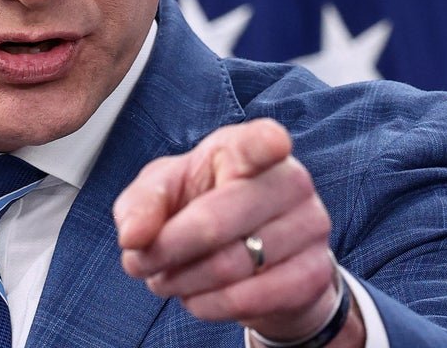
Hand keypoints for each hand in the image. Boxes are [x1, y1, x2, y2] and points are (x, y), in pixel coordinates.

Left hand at [114, 119, 354, 342]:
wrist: (257, 258)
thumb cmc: (203, 207)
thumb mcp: (164, 193)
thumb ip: (141, 203)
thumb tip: (133, 236)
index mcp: (249, 148)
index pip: (263, 141)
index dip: (269, 143)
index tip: (276, 144)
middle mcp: (290, 180)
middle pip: (215, 222)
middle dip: (165, 250)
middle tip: (140, 263)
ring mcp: (310, 227)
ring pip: (229, 266)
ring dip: (182, 281)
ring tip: (167, 279)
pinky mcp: (314, 274)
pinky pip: (249, 299)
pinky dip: (208, 305)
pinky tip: (197, 296)